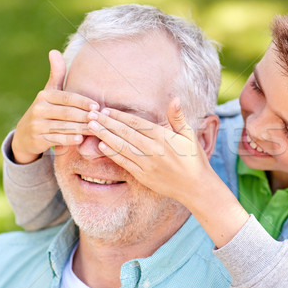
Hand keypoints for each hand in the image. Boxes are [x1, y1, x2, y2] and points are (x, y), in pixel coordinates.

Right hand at [11, 50, 98, 163]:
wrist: (25, 135)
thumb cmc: (45, 110)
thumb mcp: (49, 92)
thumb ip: (56, 74)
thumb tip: (54, 51)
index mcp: (45, 96)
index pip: (67, 97)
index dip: (82, 102)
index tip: (97, 106)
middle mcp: (39, 108)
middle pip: (66, 112)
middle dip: (84, 115)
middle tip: (100, 118)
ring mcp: (37, 124)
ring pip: (63, 126)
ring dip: (80, 128)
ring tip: (95, 129)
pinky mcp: (37, 138)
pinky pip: (55, 139)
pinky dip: (68, 139)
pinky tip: (80, 139)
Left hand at [87, 98, 249, 246]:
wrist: (196, 187)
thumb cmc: (194, 159)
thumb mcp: (189, 135)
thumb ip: (178, 117)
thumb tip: (175, 99)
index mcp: (163, 138)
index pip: (137, 123)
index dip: (120, 116)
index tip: (106, 110)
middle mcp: (153, 150)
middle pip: (125, 133)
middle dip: (107, 123)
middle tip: (91, 115)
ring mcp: (147, 164)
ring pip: (122, 147)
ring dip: (105, 136)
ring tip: (91, 127)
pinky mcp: (144, 176)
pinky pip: (125, 163)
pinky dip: (112, 154)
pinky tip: (101, 146)